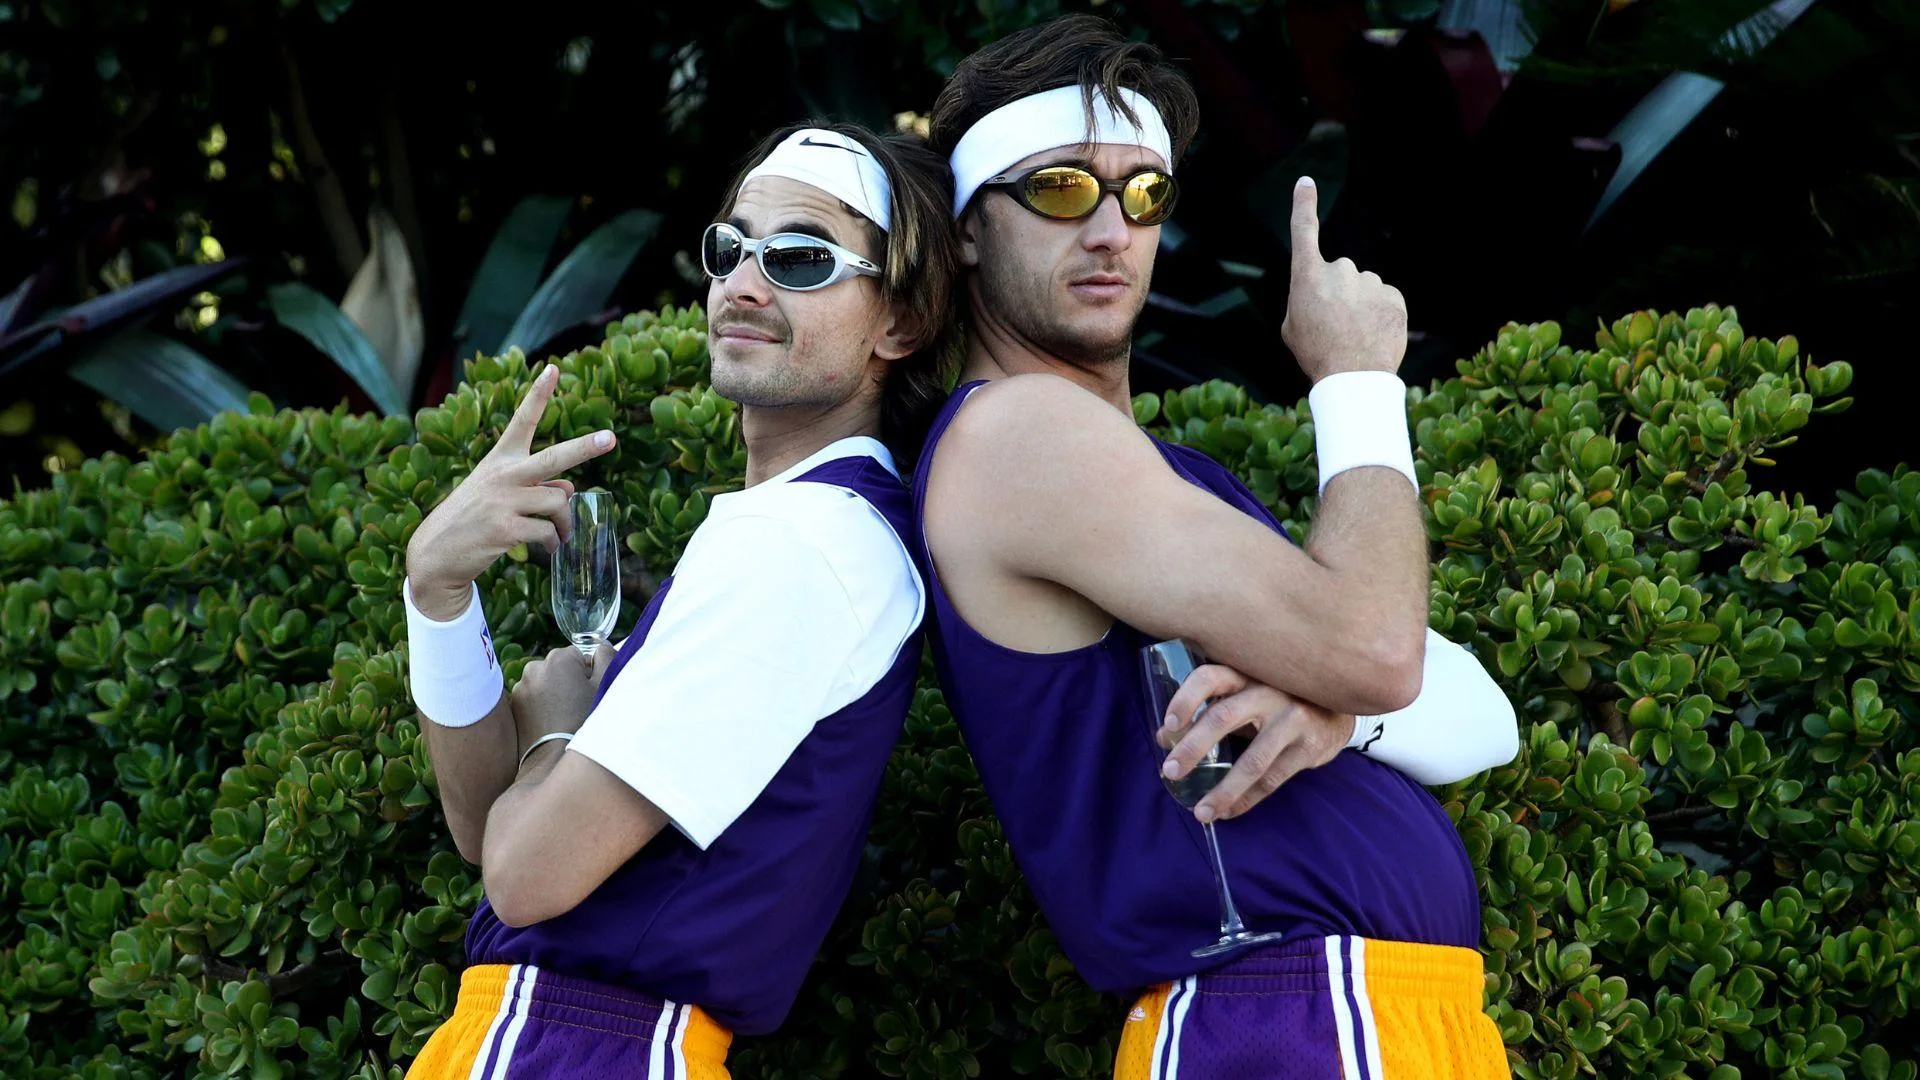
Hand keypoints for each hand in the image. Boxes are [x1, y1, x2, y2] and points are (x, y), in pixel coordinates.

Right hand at [405, 364, 617, 619]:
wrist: (435, 554)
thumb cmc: (473, 519)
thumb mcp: (498, 493)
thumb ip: (535, 486)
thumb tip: (569, 490)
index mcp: (500, 459)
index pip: (522, 420)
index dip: (539, 394)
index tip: (553, 368)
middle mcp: (502, 475)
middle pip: (554, 458)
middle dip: (585, 448)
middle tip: (611, 438)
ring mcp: (502, 501)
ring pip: (559, 503)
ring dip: (565, 522)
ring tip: (559, 534)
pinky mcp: (504, 529)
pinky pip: (548, 532)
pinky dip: (554, 543)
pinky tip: (547, 549)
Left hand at [512, 633, 614, 758]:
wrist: (554, 758)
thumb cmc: (584, 721)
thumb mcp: (605, 686)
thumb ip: (606, 658)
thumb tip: (601, 646)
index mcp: (559, 658)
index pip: (579, 655)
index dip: (588, 673)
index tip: (590, 692)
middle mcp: (535, 667)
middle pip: (559, 667)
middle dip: (569, 680)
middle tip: (578, 705)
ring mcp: (521, 686)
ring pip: (544, 681)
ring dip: (553, 692)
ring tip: (563, 715)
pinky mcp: (513, 704)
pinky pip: (532, 696)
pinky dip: (540, 704)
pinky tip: (550, 721)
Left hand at [1158, 663, 1355, 823]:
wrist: (1337, 711)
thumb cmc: (1278, 701)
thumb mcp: (1245, 695)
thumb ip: (1209, 710)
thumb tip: (1165, 736)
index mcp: (1246, 675)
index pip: (1209, 677)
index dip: (1185, 699)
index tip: (1167, 726)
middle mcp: (1268, 691)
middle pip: (1222, 717)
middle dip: (1193, 747)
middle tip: (1170, 771)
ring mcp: (1292, 719)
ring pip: (1252, 760)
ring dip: (1223, 790)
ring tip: (1200, 812)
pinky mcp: (1309, 746)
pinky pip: (1272, 779)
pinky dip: (1247, 800)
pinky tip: (1228, 812)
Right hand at [1279, 176, 1407, 382]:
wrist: (1354, 377)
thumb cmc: (1317, 354)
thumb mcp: (1292, 328)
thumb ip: (1303, 300)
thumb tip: (1318, 294)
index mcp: (1308, 277)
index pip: (1303, 231)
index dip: (1303, 205)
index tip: (1306, 182)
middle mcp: (1339, 270)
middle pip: (1339, 274)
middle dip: (1338, 293)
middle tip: (1334, 326)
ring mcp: (1369, 282)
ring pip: (1364, 288)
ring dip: (1360, 306)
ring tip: (1355, 336)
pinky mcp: (1393, 296)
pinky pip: (1384, 300)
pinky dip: (1380, 315)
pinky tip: (1373, 336)